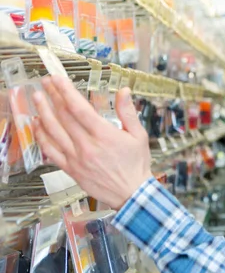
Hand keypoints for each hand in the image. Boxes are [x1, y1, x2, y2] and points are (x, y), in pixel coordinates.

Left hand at [32, 75, 152, 208]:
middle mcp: (87, 145)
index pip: (78, 108)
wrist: (131, 193)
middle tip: (45, 83)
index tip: (58, 79)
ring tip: (37, 98)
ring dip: (43, 112)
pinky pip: (51, 151)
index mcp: (104, 135)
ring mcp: (76, 158)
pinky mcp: (71, 169)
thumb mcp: (138, 136)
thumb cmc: (136, 165)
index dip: (65, 91)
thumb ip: (128, 112)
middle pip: (63, 116)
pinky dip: (42, 136)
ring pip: (53, 131)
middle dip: (52, 96)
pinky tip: (38, 125)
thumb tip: (124, 91)